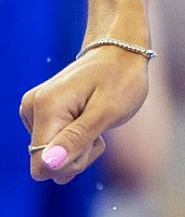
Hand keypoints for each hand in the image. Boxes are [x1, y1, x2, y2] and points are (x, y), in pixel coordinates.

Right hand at [19, 46, 149, 184]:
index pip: (42, 164)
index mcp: (46, 108)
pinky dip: (75, 139)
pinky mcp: (40, 115)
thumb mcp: (108, 111)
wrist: (119, 52)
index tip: (94, 141)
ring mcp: (34, 111)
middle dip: (77, 155)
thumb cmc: (121, 78)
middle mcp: (31, 109)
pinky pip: (54, 145)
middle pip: (46, 163)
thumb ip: (77, 138)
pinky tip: (88, 120)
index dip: (71, 163)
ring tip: (96, 121)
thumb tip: (48, 163)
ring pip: (52, 156)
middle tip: (99, 130)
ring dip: (79, 147)